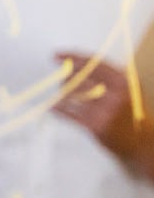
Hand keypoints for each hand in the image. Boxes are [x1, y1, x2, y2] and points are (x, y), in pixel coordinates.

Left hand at [53, 51, 150, 170]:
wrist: (143, 142)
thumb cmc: (133, 112)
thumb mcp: (129, 89)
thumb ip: (108, 75)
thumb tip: (77, 62)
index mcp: (123, 82)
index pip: (92, 63)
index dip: (72, 57)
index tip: (57, 55)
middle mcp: (114, 94)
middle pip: (79, 78)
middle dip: (66, 77)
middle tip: (61, 79)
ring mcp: (104, 111)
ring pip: (72, 95)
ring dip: (63, 93)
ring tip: (62, 93)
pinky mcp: (96, 126)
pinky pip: (69, 114)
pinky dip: (59, 109)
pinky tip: (54, 107)